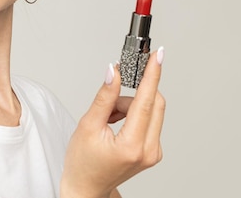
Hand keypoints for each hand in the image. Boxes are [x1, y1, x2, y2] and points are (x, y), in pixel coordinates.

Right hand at [61, 47, 165, 197]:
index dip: (152, 74)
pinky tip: (116, 125)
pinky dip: (132, 115)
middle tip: (109, 102)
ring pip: (150, 110)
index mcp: (132, 145)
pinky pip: (148, 120)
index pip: (146, 101)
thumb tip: (113, 72)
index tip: (158, 56)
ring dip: (129, 106)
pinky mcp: (153, 151)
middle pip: (153, 103)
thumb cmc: (83, 162)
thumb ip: (104, 97)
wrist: (86, 187)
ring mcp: (153, 152)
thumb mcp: (88, 125)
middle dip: (131, 95)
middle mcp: (149, 150)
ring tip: (107, 119)